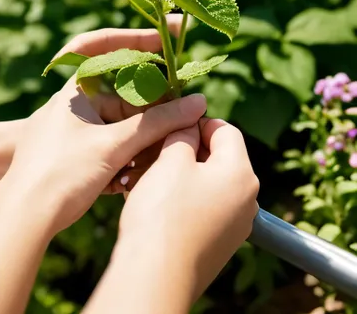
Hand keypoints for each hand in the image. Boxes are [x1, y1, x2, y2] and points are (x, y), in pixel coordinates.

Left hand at [53, 18, 184, 192]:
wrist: (21, 218)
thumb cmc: (60, 173)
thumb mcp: (113, 146)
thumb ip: (158, 123)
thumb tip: (197, 103)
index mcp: (77, 88)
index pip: (108, 45)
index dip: (141, 36)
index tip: (171, 34)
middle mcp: (77, 102)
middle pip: (127, 97)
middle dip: (150, 118)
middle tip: (174, 132)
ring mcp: (75, 128)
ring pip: (122, 126)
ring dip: (138, 146)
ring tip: (139, 171)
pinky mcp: (76, 153)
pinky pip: (111, 146)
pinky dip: (123, 160)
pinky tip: (124, 184)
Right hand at [118, 118, 258, 289]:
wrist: (155, 276)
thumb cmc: (163, 213)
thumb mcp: (171, 159)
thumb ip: (183, 134)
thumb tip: (190, 125)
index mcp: (241, 173)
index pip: (225, 130)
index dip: (197, 122)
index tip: (172, 126)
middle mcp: (247, 199)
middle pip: (220, 158)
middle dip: (189, 150)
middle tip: (158, 151)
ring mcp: (235, 226)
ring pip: (210, 184)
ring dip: (184, 174)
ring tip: (152, 176)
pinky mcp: (219, 245)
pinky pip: (206, 209)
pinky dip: (185, 199)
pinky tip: (158, 202)